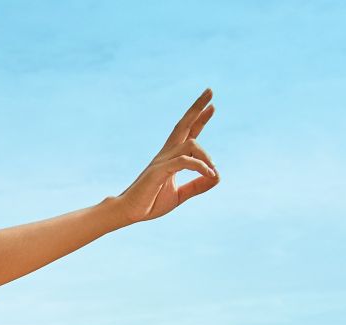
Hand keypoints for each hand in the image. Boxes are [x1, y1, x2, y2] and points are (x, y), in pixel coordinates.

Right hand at [114, 88, 219, 223]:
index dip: (199, 118)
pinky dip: (200, 166)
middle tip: (210, 91)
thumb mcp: (180, 195)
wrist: (128, 212)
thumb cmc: (150, 203)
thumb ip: (197, 185)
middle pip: (183, 124)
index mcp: (170, 157)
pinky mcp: (159, 171)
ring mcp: (162, 161)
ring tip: (213, 169)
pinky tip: (209, 174)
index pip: (187, 132)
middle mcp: (166, 154)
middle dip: (197, 108)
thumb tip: (217, 176)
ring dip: (207, 155)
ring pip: (191, 144)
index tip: (212, 106)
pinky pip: (185, 161)